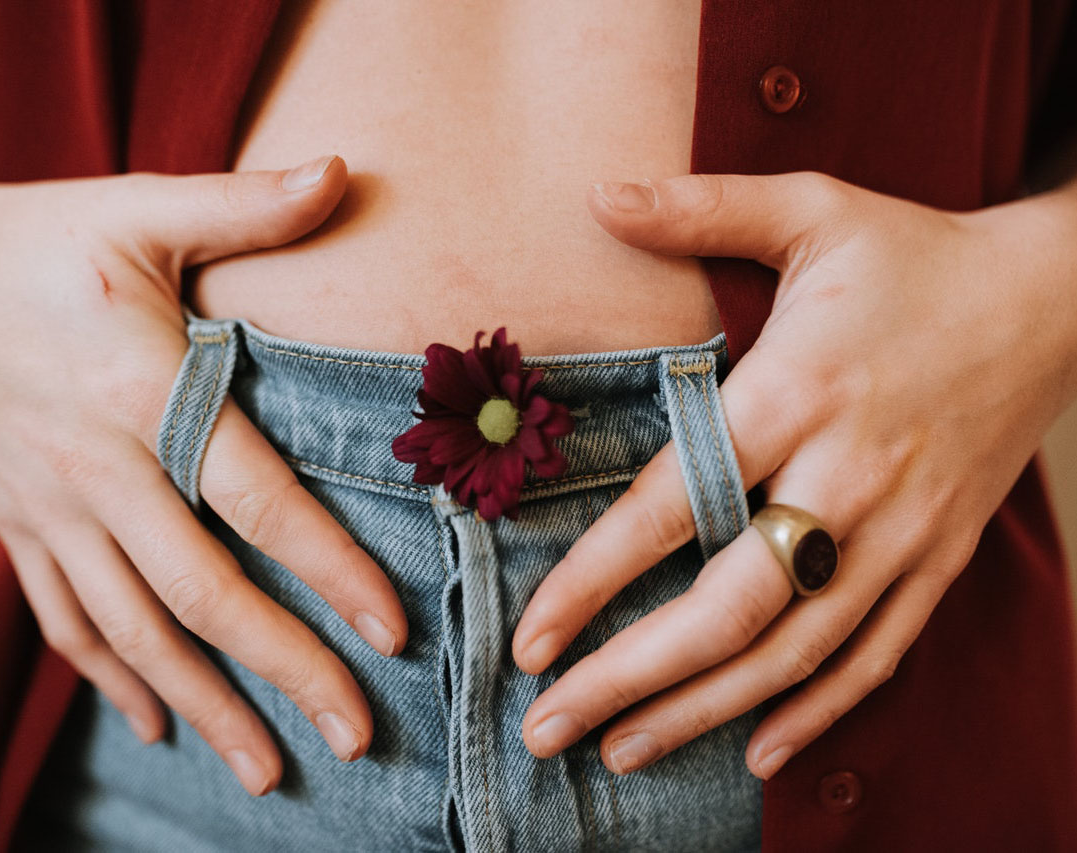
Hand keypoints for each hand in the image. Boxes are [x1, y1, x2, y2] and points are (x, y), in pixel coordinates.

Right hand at [0, 157, 407, 794]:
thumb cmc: (41, 242)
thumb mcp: (140, 209)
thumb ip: (246, 206)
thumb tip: (341, 171)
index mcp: (144, 395)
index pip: (256, 503)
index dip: (328, 570)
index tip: (391, 633)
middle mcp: (99, 471)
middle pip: (202, 593)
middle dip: (284, 669)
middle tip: (355, 736)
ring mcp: (52, 511)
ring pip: (134, 632)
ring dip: (206, 705)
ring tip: (271, 773)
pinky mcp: (21, 527)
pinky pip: (68, 622)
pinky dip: (115, 680)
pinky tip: (158, 724)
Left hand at [510, 172, 1076, 777]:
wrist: (1053, 299)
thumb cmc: (914, 256)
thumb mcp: (812, 207)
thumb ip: (701, 208)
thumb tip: (598, 195)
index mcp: (798, 391)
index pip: (675, 507)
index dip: (593, 580)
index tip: (531, 638)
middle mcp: (848, 475)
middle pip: (730, 608)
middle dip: (631, 678)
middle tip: (547, 728)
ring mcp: (901, 530)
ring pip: (797, 651)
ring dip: (703, 711)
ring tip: (622, 754)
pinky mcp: (939, 557)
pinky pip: (877, 654)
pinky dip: (818, 712)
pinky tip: (758, 754)